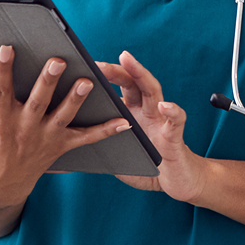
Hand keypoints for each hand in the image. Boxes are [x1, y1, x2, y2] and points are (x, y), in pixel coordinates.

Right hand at [0, 45, 130, 212]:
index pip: (0, 90)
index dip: (3, 69)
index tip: (7, 48)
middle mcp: (24, 127)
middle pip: (38, 101)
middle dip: (48, 82)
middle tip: (58, 61)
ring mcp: (44, 137)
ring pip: (64, 116)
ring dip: (78, 99)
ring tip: (90, 81)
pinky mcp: (60, 146)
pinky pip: (86, 139)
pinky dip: (106, 130)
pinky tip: (125, 119)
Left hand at [96, 51, 207, 203]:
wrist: (175, 184)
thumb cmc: (144, 166)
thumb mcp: (117, 152)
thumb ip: (100, 142)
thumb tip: (68, 142)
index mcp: (132, 112)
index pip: (119, 87)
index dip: (103, 77)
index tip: (83, 68)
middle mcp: (147, 111)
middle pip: (133, 82)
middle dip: (117, 70)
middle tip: (98, 64)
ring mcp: (161, 121)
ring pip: (153, 91)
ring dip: (141, 74)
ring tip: (128, 61)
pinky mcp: (175, 138)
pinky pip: (176, 122)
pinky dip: (173, 112)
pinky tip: (165, 106)